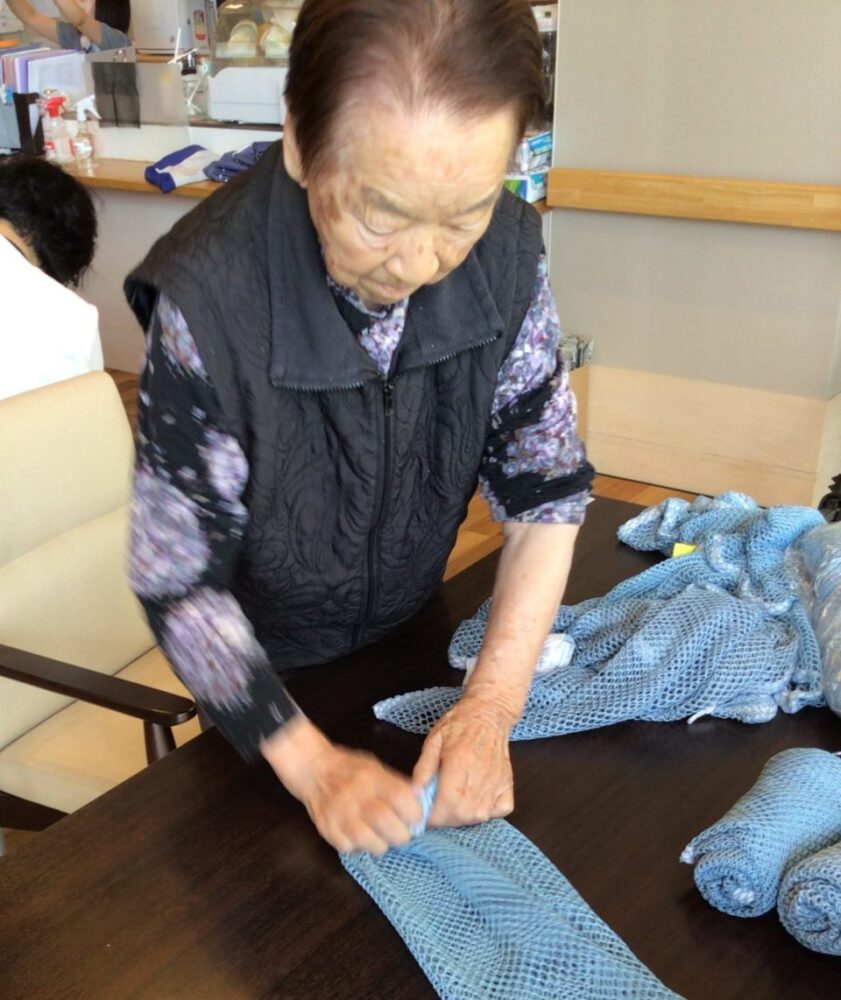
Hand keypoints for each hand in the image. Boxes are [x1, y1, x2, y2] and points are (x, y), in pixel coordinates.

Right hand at [262, 716, 421, 853]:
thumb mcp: (374, 766)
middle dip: (402, 835)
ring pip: (372, 843)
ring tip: (382, 837)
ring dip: (383, 844)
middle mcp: (356, 796)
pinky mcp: (327, 830)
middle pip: (388, 825)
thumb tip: (421, 799)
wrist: (311, 768)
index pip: (402, 799)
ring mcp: (340, 815)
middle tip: (402, 833)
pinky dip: (360, 847)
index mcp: (372, 777)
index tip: (415, 818)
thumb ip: (396, 783)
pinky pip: (351, 848)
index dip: (415, 813)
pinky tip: (361, 836)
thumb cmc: (348, 768)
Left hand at [412, 693, 514, 827]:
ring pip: (478, 816)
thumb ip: (423, 768)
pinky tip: (474, 801)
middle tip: (436, 808)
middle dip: (444, 819)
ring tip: (452, 804)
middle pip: (462, 815)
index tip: (423, 815)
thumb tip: (414, 794)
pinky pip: (498, 812)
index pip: (447, 804)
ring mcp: (497, 782)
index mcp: (459, 763)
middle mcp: (480, 776)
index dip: (433, 816)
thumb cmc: (460, 724)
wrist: (489, 713)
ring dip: (462, 817)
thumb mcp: (434, 740)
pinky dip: (486, 813)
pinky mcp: (508, 785)